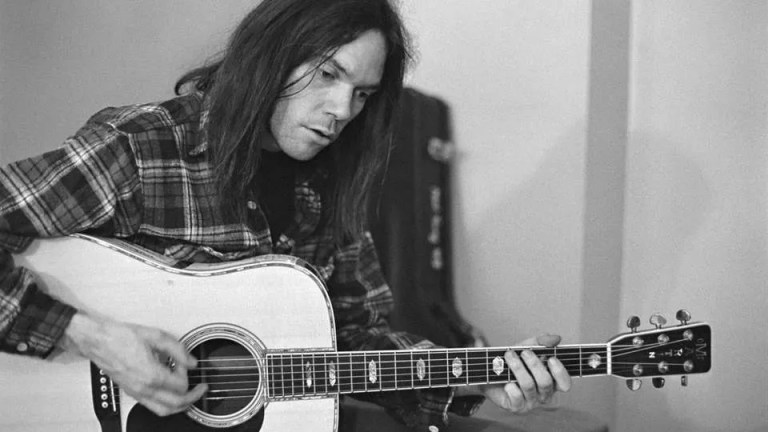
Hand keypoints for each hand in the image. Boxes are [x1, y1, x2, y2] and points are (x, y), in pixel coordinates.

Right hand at [60, 312, 207, 415]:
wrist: (98, 341)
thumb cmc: (121, 337)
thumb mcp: (156, 336)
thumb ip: (178, 349)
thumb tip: (191, 361)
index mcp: (151, 374)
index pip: (181, 386)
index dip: (188, 376)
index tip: (186, 365)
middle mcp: (143, 388)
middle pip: (175, 405)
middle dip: (192, 398)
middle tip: (200, 389)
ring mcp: (136, 393)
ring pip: (163, 411)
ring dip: (180, 406)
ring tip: (189, 395)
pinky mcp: (131, 392)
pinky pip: (152, 406)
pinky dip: (166, 403)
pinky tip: (170, 391)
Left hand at [480, 334, 570, 413]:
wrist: (489, 373)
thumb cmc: (513, 362)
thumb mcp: (526, 348)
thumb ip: (540, 342)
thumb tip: (556, 338)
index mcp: (552, 382)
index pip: (564, 384)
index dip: (560, 373)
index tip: (551, 358)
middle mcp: (544, 394)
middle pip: (545, 382)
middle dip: (534, 364)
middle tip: (524, 352)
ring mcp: (531, 402)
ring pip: (529, 386)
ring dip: (518, 368)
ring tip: (509, 355)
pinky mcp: (517, 407)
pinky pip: (517, 398)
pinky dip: (511, 387)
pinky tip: (505, 381)